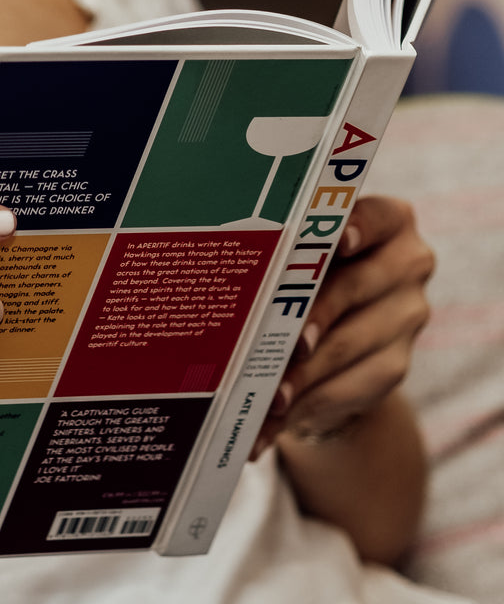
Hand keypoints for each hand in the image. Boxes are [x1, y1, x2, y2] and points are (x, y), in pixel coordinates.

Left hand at [253, 195, 432, 455]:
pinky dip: (309, 402)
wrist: (338, 333)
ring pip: (349, 345)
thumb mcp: (303, 252)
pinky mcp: (395, 364)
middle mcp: (406, 266)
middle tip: (287, 340)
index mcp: (388, 223)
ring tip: (268, 394)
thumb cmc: (306, 273)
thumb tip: (225, 260)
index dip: (358, 227)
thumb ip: (287, 251)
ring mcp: (407, 317)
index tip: (337, 239)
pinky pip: (351, 386)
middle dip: (316, 315)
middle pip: (355, 287)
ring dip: (305, 373)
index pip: (378, 217)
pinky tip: (277, 415)